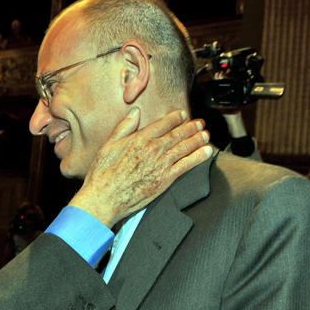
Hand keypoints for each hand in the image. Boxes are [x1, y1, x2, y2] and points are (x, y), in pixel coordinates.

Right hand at [70, 108, 211, 227]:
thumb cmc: (102, 174)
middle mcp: (152, 149)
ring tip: (205, 134)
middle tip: (199, 123)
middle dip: (190, 127)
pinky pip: (186, 165)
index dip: (174, 118)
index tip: (182, 114)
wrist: (105, 198)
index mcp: (139, 139)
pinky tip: (206, 151)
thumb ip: (123, 127)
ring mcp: (161, 164)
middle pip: (177, 134)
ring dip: (197, 139)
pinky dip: (198, 157)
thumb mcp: (108, 145)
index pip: (162, 124)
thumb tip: (135, 112)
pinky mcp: (165, 179)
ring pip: (184, 147)